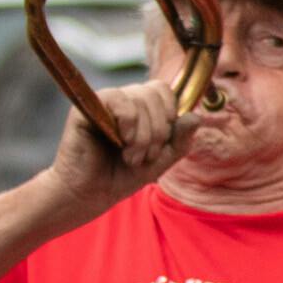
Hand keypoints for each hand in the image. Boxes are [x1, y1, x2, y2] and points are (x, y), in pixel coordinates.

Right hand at [47, 79, 205, 211]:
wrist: (90, 193)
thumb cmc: (123, 175)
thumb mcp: (162, 160)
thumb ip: (180, 139)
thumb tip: (195, 117)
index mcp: (139, 107)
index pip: (162, 89)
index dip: (170, 112)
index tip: (164, 140)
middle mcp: (122, 100)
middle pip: (154, 94)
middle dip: (158, 131)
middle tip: (145, 156)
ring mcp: (103, 101)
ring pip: (140, 99)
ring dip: (143, 135)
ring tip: (131, 157)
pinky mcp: (86, 106)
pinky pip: (119, 100)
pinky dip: (129, 124)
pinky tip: (120, 143)